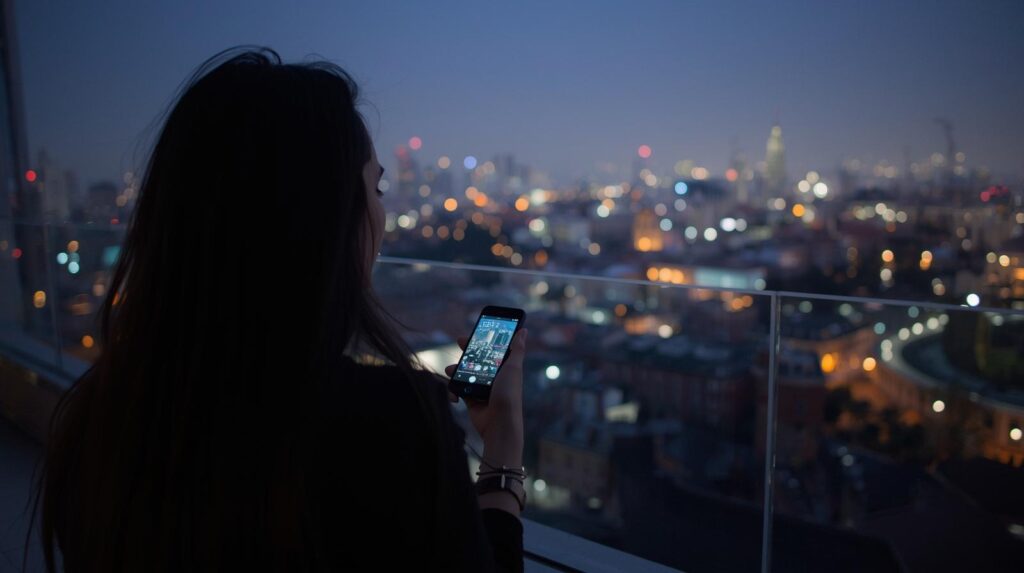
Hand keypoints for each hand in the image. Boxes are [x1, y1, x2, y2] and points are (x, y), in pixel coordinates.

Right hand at [445, 329, 526, 466]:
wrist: (499, 424)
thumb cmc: (508, 395)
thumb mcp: (513, 368)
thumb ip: (517, 350)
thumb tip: (524, 330)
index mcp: (505, 368)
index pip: (493, 350)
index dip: (485, 340)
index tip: (476, 331)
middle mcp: (494, 377)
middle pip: (478, 359)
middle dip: (468, 350)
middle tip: (459, 342)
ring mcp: (482, 388)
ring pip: (465, 373)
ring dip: (456, 371)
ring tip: (450, 371)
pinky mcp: (472, 399)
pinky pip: (460, 390)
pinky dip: (454, 391)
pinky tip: (455, 396)